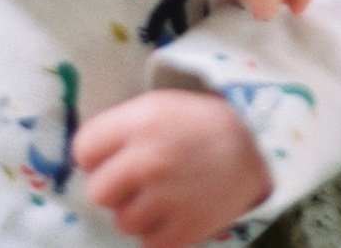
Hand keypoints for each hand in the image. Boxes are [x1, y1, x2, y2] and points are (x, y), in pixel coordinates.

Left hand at [74, 90, 271, 247]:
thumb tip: (82, 162)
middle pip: (98, 192)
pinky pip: (149, 243)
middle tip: (139, 180)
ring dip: (138, 212)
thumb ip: (118, 130)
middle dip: (115, 188)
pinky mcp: (185, 230)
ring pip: (123, 221)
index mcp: (140, 122)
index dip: (96, 155)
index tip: (113, 156)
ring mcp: (167, 198)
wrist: (258, 146)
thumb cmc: (199, 124)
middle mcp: (149, 160)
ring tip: (164, 195)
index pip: (83, 150)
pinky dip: (160, 232)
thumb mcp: (157, 107)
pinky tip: (177, 211)